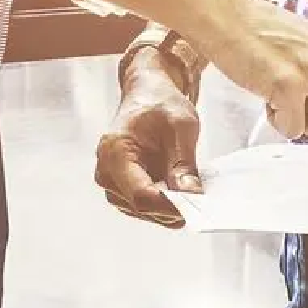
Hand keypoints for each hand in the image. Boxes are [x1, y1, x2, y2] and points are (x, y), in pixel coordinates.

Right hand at [94, 49, 199, 226]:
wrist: (147, 96)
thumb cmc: (161, 104)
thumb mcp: (181, 126)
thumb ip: (184, 163)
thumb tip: (191, 195)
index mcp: (115, 153)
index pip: (141, 195)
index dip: (170, 205)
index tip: (197, 204)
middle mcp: (106, 173)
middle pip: (142, 207)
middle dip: (172, 207)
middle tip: (201, 196)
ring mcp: (112, 184)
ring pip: (144, 212)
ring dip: (169, 206)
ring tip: (188, 186)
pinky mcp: (121, 190)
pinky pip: (145, 208)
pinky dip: (164, 204)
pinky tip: (178, 189)